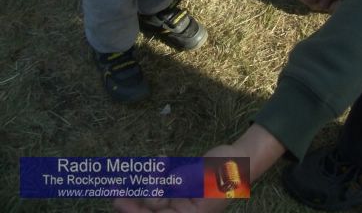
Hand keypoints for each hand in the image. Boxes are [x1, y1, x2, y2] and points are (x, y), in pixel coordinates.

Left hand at [113, 125, 283, 212]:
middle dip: (135, 202)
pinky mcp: (185, 184)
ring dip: (151, 181)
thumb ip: (176, 188)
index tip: (120, 204)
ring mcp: (184, 198)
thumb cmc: (225, 173)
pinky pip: (167, 181)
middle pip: (153, 211)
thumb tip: (149, 199)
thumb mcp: (200, 182)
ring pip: (157, 195)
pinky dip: (162, 171)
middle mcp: (184, 211)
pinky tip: (162, 159)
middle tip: (115, 195)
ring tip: (148, 168)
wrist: (241, 158)